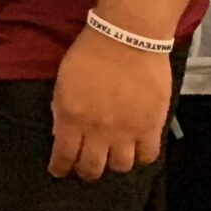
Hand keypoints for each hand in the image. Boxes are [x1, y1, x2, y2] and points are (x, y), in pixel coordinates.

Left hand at [48, 28, 172, 179]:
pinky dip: (141, 157)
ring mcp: (127, 131)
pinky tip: (136, 151)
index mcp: (71, 117)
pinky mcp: (151, 126)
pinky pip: (148, 155)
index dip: (60, 168)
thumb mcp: (63, 81)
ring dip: (113, 164)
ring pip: (120, 166)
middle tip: (85, 169)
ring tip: (112, 157)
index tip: (59, 170)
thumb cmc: (89, 53)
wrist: (126, 38)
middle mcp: (98, 130)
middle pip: (92, 168)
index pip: (64, 156)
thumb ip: (62, 109)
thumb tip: (61, 133)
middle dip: (85, 172)